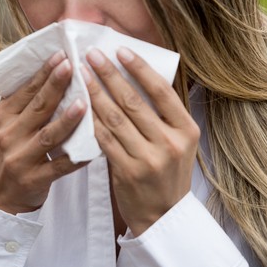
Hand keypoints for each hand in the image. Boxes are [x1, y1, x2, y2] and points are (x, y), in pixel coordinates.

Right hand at [0, 51, 87, 213]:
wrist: (0, 194)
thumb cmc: (11, 150)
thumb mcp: (7, 123)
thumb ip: (23, 101)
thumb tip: (47, 69)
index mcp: (2, 116)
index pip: (26, 90)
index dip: (44, 72)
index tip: (61, 55)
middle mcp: (9, 135)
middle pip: (38, 107)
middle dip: (56, 85)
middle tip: (73, 65)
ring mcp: (21, 158)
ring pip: (48, 135)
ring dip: (68, 119)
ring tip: (85, 102)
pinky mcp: (34, 179)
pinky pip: (60, 166)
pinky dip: (77, 157)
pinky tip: (94, 147)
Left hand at [85, 47, 198, 235]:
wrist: (163, 217)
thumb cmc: (167, 173)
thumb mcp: (177, 142)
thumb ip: (160, 115)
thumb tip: (132, 76)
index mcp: (186, 130)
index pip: (161, 91)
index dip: (139, 68)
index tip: (121, 50)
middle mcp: (170, 143)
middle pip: (134, 101)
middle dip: (110, 75)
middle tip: (92, 55)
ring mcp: (149, 159)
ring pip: (115, 118)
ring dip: (95, 93)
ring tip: (82, 74)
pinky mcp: (128, 172)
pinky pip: (104, 139)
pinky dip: (91, 120)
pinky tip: (80, 105)